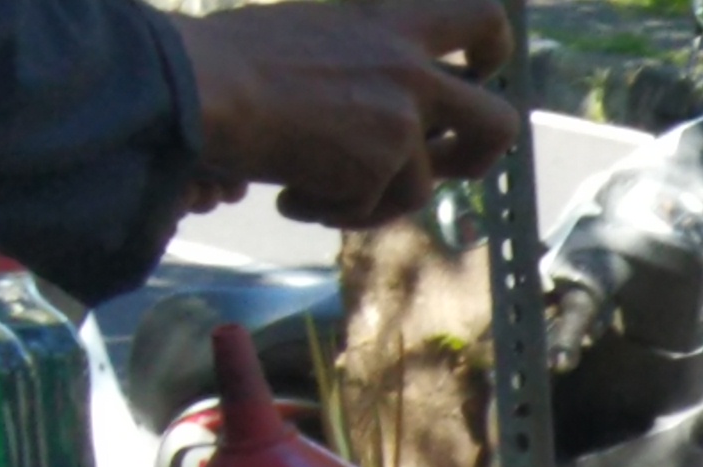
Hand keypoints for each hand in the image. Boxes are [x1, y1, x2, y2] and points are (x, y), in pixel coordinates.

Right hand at [179, 0, 518, 232]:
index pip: (479, 17)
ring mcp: (400, 123)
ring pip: (419, 188)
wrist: (204, 86)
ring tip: (308, 187)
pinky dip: (330, 211)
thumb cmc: (235, 56)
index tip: (482, 71)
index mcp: (392, 25)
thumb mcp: (314, 36)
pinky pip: (368, 211)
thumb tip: (380, 107)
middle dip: (478, 156)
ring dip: (368, 199)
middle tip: (442, 168)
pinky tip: (289, 195)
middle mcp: (409, 71)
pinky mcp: (380, 169)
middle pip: (498, 123)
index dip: (492, 50)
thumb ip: (363, 64)